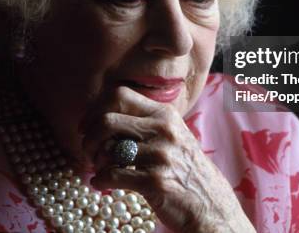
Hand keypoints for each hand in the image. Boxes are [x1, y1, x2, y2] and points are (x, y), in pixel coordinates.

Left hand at [79, 86, 255, 232]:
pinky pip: (112, 175)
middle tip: (89, 149)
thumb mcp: (172, 134)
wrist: (210, 204)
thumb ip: (145, 121)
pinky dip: (100, 180)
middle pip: (107, 120)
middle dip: (90, 137)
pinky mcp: (155, 181)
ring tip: (99, 167)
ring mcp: (160, 155)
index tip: (87, 125)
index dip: (96, 109)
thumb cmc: (184, 169)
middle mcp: (163, 129)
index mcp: (164, 113)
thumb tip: (103, 114)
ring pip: (107, 149)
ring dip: (95, 161)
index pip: (119, 95)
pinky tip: (101, 183)